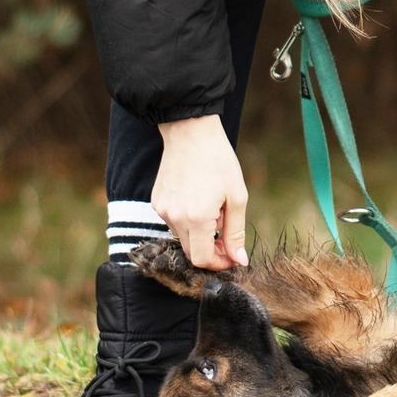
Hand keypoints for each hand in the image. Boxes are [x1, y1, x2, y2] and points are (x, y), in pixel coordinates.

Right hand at [151, 115, 248, 269]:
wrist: (191, 132)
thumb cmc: (219, 161)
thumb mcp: (237, 197)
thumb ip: (236, 232)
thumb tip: (239, 260)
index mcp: (196, 218)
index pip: (202, 260)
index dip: (219, 264)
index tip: (232, 256)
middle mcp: (175, 218)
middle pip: (192, 252)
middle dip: (212, 250)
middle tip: (228, 234)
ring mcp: (163, 210)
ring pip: (183, 238)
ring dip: (200, 234)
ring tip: (213, 208)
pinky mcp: (157, 202)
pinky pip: (173, 222)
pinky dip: (188, 220)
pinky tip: (198, 198)